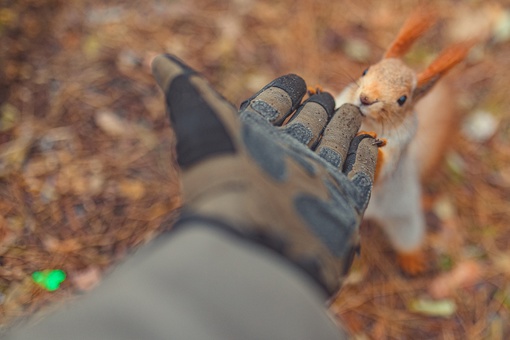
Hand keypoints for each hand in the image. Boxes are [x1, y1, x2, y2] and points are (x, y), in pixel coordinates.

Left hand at [152, 54, 377, 294]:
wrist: (253, 243)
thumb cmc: (227, 180)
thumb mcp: (202, 124)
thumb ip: (185, 90)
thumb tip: (156, 60)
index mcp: (254, 140)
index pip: (273, 106)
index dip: (284, 91)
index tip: (296, 81)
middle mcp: (284, 159)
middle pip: (306, 125)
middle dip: (317, 108)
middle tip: (327, 96)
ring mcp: (315, 181)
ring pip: (335, 145)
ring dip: (343, 127)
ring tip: (351, 110)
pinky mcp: (343, 204)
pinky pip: (358, 175)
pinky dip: (364, 158)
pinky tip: (369, 144)